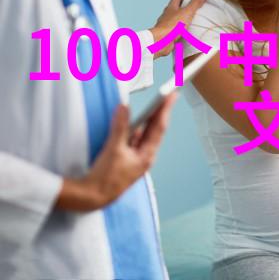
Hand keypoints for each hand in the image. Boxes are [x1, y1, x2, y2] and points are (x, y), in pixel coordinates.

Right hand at [55, 94, 177, 211]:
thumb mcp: (113, 149)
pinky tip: (128, 121)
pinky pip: (132, 139)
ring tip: (152, 105)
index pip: (159, 127)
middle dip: (159, 112)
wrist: (92, 197)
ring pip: (142, 133)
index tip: (171, 96)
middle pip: (153, 129)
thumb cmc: (105, 178)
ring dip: (145, 119)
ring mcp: (135, 157)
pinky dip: (131, 128)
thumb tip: (124, 110)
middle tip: (166, 96)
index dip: (165, 109)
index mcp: (146, 155)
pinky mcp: (126, 158)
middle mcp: (144, 156)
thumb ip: (120, 127)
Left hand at [149, 0, 205, 57]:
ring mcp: (166, 26)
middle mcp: (167, 16)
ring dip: (182, 22)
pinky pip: (175, 32)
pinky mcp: (168, 35)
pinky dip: (181, 33)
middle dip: (184, 10)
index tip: (193, 0)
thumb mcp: (187, 12)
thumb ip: (194, 4)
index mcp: (171, 7)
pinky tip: (186, 36)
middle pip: (176, 10)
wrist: (162, 41)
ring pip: (175, 21)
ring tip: (191, 24)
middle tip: (193, 12)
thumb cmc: (171, 26)